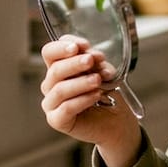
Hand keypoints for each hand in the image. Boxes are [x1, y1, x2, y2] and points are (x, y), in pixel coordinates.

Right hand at [39, 35, 140, 166]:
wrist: (117, 120)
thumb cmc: (108, 94)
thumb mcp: (103, 71)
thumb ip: (94, 62)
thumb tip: (89, 55)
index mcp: (58, 68)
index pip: (50, 52)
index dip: (62, 47)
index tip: (81, 46)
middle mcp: (51, 85)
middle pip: (55, 69)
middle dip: (74, 63)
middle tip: (90, 60)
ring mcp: (51, 104)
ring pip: (60, 89)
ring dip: (81, 82)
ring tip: (98, 80)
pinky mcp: (57, 120)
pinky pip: (66, 108)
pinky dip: (82, 100)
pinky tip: (96, 95)